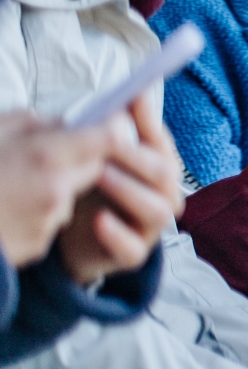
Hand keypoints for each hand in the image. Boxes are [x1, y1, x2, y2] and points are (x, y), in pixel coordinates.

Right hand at [0, 111, 115, 266]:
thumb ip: (34, 124)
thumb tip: (67, 123)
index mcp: (47, 156)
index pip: (110, 139)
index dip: (115, 130)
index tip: (113, 123)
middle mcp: (55, 190)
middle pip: (96, 169)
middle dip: (80, 159)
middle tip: (46, 154)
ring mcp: (47, 221)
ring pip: (68, 196)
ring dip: (51, 188)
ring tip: (8, 184)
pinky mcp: (36, 245)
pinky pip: (47, 221)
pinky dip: (33, 213)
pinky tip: (2, 208)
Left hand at [56, 99, 182, 285]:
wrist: (77, 240)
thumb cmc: (95, 192)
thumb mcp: (102, 158)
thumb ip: (115, 131)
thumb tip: (129, 93)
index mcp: (157, 170)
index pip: (162, 143)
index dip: (150, 121)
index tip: (134, 97)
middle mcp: (162, 196)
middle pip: (165, 175)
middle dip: (136, 157)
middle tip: (105, 143)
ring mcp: (150, 228)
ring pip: (157, 210)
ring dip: (128, 190)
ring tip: (97, 175)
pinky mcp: (132, 255)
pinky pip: (134, 248)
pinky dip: (117, 234)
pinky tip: (98, 219)